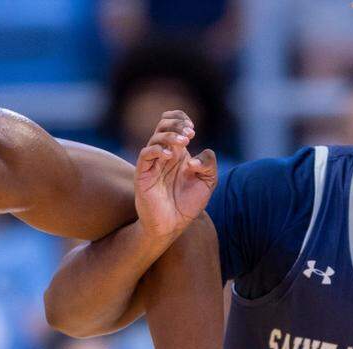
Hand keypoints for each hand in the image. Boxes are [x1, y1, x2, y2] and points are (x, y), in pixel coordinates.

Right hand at [135, 110, 217, 244]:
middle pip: (163, 125)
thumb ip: (209, 164)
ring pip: (155, 138)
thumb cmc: (187, 205)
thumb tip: (195, 156)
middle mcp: (164, 155)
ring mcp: (152, 164)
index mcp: (178, 152)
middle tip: (190, 134)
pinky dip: (157, 149)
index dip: (181, 119)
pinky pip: (145, 154)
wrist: (172, 226)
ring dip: (171, 136)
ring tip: (185, 142)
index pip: (173, 124)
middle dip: (177, 124)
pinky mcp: (143, 174)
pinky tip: (170, 155)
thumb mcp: (208, 182)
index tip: (192, 129)